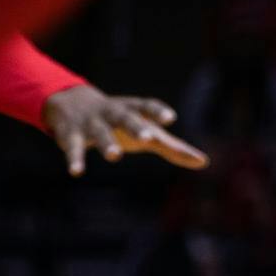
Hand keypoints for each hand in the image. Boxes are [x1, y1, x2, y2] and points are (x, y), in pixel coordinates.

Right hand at [41, 86, 208, 176]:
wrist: (71, 103)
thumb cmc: (122, 122)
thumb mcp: (147, 130)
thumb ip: (173, 147)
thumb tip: (204, 163)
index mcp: (133, 109)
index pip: (147, 106)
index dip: (158, 111)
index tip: (170, 118)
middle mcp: (113, 113)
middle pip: (125, 118)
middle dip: (136, 126)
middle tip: (147, 138)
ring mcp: (91, 122)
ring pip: (100, 132)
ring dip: (107, 143)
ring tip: (115, 156)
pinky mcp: (71, 134)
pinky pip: (73, 147)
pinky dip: (75, 158)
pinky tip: (77, 172)